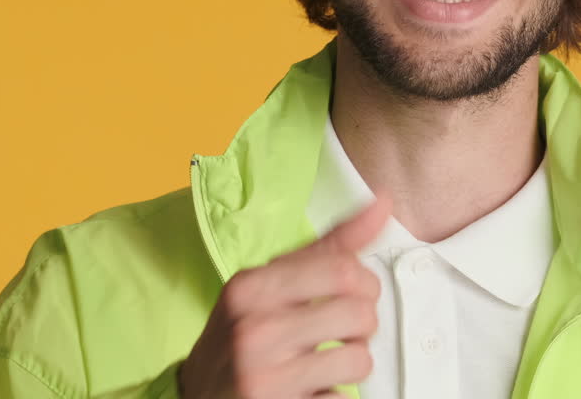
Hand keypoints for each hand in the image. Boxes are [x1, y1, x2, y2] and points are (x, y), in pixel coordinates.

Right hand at [178, 195, 391, 397]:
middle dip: (363, 324)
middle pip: (359, 313)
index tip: (355, 291)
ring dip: (354, 361)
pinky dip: (335, 395)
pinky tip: (312, 388)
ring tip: (328, 360)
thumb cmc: (244, 331)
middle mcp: (254, 328)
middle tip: (344, 329)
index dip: (364, 282)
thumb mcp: (270, 282)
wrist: (197, 395)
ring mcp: (263, 376)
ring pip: (359, 359)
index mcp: (251, 287)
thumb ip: (330, 246)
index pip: (342, 269)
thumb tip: (383, 201)